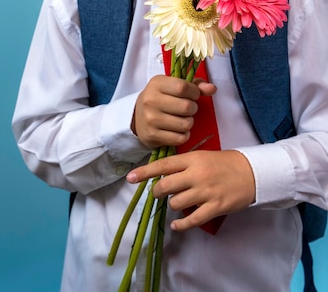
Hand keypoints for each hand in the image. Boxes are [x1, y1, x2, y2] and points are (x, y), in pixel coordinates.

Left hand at [127, 149, 255, 230]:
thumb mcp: (201, 157)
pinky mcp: (214, 207)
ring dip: (172, 205)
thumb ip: (182, 165)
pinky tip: (176, 224)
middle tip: (158, 193)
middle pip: (166, 187)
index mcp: (192, 160)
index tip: (130, 178)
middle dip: (157, 192)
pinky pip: (191, 219)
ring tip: (177, 202)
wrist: (250, 172)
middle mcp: (196, 175)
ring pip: (176, 203)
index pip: (163, 165)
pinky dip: (181, 224)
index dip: (145, 172)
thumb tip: (161, 175)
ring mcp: (205, 192)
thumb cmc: (222, 163)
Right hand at [132, 74, 215, 148]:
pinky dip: (184, 135)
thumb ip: (195, 85)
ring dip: (189, 122)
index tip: (193, 95)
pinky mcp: (152, 136)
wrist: (137, 117)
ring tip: (182, 118)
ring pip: (185, 124)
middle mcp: (151, 100)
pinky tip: (178, 129)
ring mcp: (150, 119)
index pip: (183, 87)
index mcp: (156, 84)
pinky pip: (180, 138)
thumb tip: (212, 88)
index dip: (194, 92)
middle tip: (188, 108)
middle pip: (186, 107)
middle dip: (193, 108)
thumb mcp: (173, 86)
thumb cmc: (161, 98)